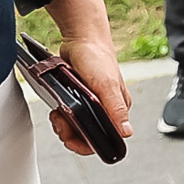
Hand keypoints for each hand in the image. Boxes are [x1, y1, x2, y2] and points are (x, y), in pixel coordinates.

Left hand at [53, 35, 133, 156]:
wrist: (81, 39)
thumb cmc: (98, 58)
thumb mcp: (106, 86)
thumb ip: (116, 110)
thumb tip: (127, 132)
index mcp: (118, 109)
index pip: (107, 139)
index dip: (87, 145)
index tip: (71, 139)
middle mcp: (107, 108)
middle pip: (88, 136)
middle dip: (70, 134)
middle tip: (60, 123)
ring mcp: (91, 104)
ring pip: (76, 128)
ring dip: (63, 126)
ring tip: (57, 114)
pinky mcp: (78, 99)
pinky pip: (69, 116)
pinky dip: (60, 116)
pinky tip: (56, 108)